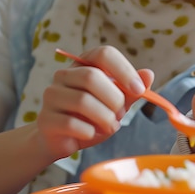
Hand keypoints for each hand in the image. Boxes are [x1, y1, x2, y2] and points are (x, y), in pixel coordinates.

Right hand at [36, 46, 152, 160]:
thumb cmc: (91, 117)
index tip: (138, 90)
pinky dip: (89, 131)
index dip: (124, 70)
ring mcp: (52, 95)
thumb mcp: (115, 103)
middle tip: (120, 114)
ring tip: (109, 126)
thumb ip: (131, 90)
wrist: (61, 139)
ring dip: (104, 118)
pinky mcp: (45, 119)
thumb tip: (149, 74)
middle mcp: (64, 75)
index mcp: (84, 64)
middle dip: (114, 99)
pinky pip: (72, 123)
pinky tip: (91, 134)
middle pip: (92, 77)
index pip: (104, 54)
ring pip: (82, 101)